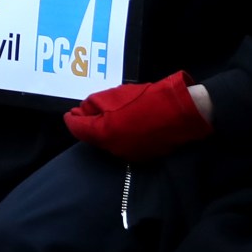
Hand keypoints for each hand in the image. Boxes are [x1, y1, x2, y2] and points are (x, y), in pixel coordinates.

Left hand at [63, 71, 211, 159]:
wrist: (182, 112)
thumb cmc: (149, 99)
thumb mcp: (117, 95)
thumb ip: (95, 104)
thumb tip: (82, 112)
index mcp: (105, 132)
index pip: (79, 129)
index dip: (71, 120)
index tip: (69, 114)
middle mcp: (113, 148)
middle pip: (92, 137)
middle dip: (86, 126)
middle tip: (83, 113)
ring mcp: (128, 154)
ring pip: (106, 142)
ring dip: (102, 131)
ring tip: (104, 117)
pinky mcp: (141, 156)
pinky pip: (121, 145)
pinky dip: (116, 136)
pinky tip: (121, 125)